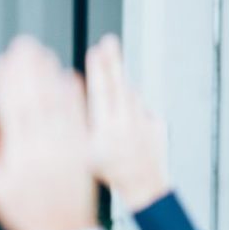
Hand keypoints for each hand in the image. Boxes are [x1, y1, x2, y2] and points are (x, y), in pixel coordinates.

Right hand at [0, 36, 97, 229]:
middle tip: (24, 44)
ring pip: (58, 105)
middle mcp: (43, 148)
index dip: (6, 83)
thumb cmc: (23, 211)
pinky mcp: (83, 150)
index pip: (11, 109)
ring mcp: (66, 148)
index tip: (2, 60)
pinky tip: (70, 77)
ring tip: (44, 53)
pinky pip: (80, 118)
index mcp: (19, 155)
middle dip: (28, 69)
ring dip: (50, 76)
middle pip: (35, 100)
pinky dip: (74, 96)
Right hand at [85, 34, 168, 210]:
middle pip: (119, 86)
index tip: (95, 52)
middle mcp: (128, 124)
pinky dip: (132, 104)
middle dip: (113, 62)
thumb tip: (70, 95)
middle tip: (109, 41)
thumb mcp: (83, 153)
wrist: (144, 188)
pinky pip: (142, 108)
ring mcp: (145, 123)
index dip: (98, 72)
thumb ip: (78, 124)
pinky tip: (124, 108)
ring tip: (112, 59)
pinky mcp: (158, 125)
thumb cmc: (108, 172)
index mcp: (107, 131)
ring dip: (121, 79)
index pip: (101, 94)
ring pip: (131, 95)